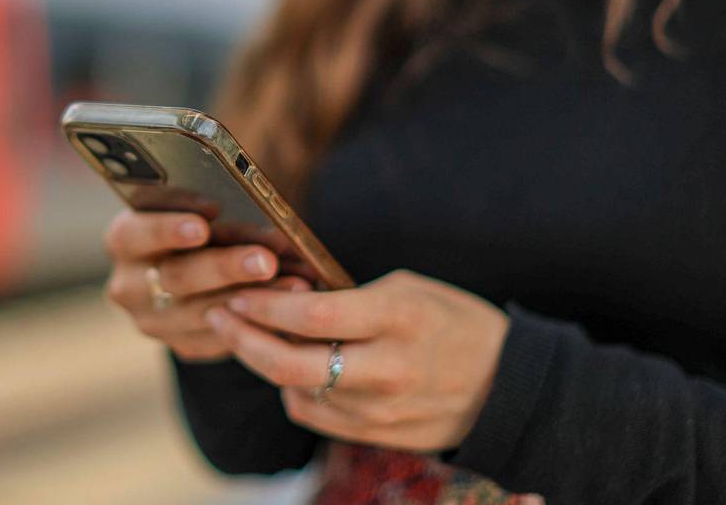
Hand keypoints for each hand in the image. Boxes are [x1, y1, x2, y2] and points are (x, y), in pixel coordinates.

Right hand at [102, 208, 310, 361]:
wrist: (203, 259)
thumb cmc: (203, 217)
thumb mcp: (197, 202)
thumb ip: (213, 203)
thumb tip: (251, 206)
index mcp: (124, 239)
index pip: (134, 233)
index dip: (167, 228)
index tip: (204, 222)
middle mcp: (129, 284)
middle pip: (175, 278)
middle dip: (225, 267)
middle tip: (265, 260)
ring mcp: (154, 320)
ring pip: (202, 313)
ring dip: (251, 298)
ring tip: (294, 283)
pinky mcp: (183, 344)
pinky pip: (220, 339)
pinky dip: (257, 322)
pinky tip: (291, 306)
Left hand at [203, 269, 508, 451]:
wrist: (506, 385)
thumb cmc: (452, 321)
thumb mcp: (408, 289)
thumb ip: (349, 296)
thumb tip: (287, 297)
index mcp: (397, 319)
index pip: (313, 316)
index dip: (265, 305)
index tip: (238, 291)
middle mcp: (387, 369)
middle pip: (291, 365)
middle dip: (243, 340)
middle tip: (219, 315)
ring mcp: (381, 410)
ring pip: (295, 391)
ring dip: (264, 363)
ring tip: (250, 335)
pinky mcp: (377, 436)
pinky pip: (314, 415)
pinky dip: (293, 390)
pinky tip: (292, 368)